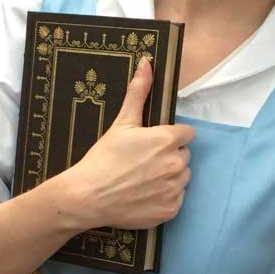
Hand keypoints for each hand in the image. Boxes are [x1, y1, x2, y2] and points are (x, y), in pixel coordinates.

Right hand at [62, 58, 194, 230]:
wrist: (88, 197)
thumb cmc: (103, 158)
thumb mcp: (121, 122)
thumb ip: (139, 92)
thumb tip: (147, 63)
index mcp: (167, 139)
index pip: (186, 134)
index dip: (171, 137)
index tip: (153, 144)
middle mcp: (176, 164)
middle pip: (184, 155)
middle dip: (169, 156)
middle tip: (144, 162)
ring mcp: (175, 189)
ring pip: (183, 177)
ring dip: (170, 177)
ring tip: (143, 179)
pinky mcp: (171, 210)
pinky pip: (177, 199)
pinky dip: (165, 197)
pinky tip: (144, 195)